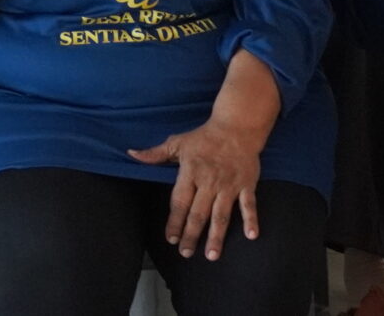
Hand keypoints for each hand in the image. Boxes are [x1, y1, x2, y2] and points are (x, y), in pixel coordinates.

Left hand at [130, 118, 265, 259]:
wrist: (236, 127)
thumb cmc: (204, 137)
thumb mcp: (177, 142)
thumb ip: (155, 153)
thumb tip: (132, 154)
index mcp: (191, 173)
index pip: (179, 202)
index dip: (174, 221)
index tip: (170, 238)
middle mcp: (209, 182)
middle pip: (198, 214)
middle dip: (190, 235)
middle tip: (185, 253)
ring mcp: (229, 186)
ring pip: (221, 215)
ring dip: (216, 236)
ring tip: (211, 255)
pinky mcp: (247, 185)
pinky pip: (249, 205)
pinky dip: (251, 220)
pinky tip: (251, 236)